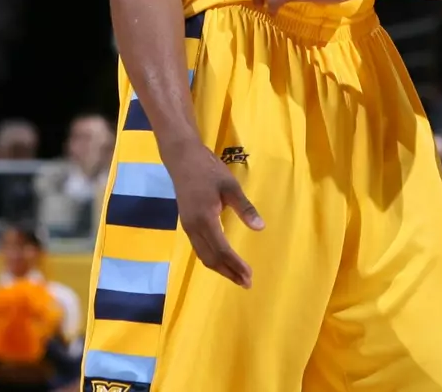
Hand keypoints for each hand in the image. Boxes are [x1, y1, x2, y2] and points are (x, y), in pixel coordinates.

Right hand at [163, 141, 263, 287]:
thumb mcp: (230, 186)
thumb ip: (244, 208)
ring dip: (220, 268)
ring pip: (203, 255)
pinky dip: (211, 259)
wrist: (181, 158)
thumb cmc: (208, 170)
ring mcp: (188, 226)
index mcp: (205, 219)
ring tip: (236, 276)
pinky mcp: (187, 223)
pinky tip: (221, 260)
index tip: (250, 276)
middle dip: (228, 272)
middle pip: (211, 258)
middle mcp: (194, 227)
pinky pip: (198, 248)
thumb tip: (260, 228)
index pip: (222, 249)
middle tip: (246, 283)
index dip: (236, 265)